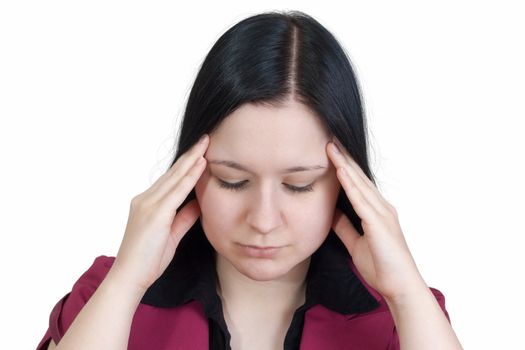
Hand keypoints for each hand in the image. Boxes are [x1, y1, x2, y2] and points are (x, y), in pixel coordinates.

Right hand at [110, 134, 208, 291]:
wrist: (130, 277)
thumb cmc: (148, 260)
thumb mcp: (171, 235)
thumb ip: (184, 217)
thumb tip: (199, 204)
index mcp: (148, 204)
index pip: (171, 180)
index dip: (186, 165)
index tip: (199, 152)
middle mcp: (146, 199)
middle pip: (172, 173)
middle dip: (190, 155)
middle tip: (205, 139)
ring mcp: (149, 205)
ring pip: (175, 177)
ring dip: (192, 159)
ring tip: (206, 144)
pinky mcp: (155, 213)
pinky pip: (177, 190)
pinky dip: (190, 176)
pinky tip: (201, 164)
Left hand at [326, 137, 426, 301]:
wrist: (399, 286)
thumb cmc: (382, 267)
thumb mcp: (356, 243)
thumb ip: (345, 227)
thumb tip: (331, 213)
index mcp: (376, 212)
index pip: (357, 185)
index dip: (344, 168)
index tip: (330, 153)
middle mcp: (381, 208)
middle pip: (358, 178)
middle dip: (343, 159)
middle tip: (329, 140)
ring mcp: (382, 214)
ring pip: (359, 184)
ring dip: (344, 165)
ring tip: (331, 147)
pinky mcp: (379, 223)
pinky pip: (361, 200)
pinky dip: (350, 184)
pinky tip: (341, 171)